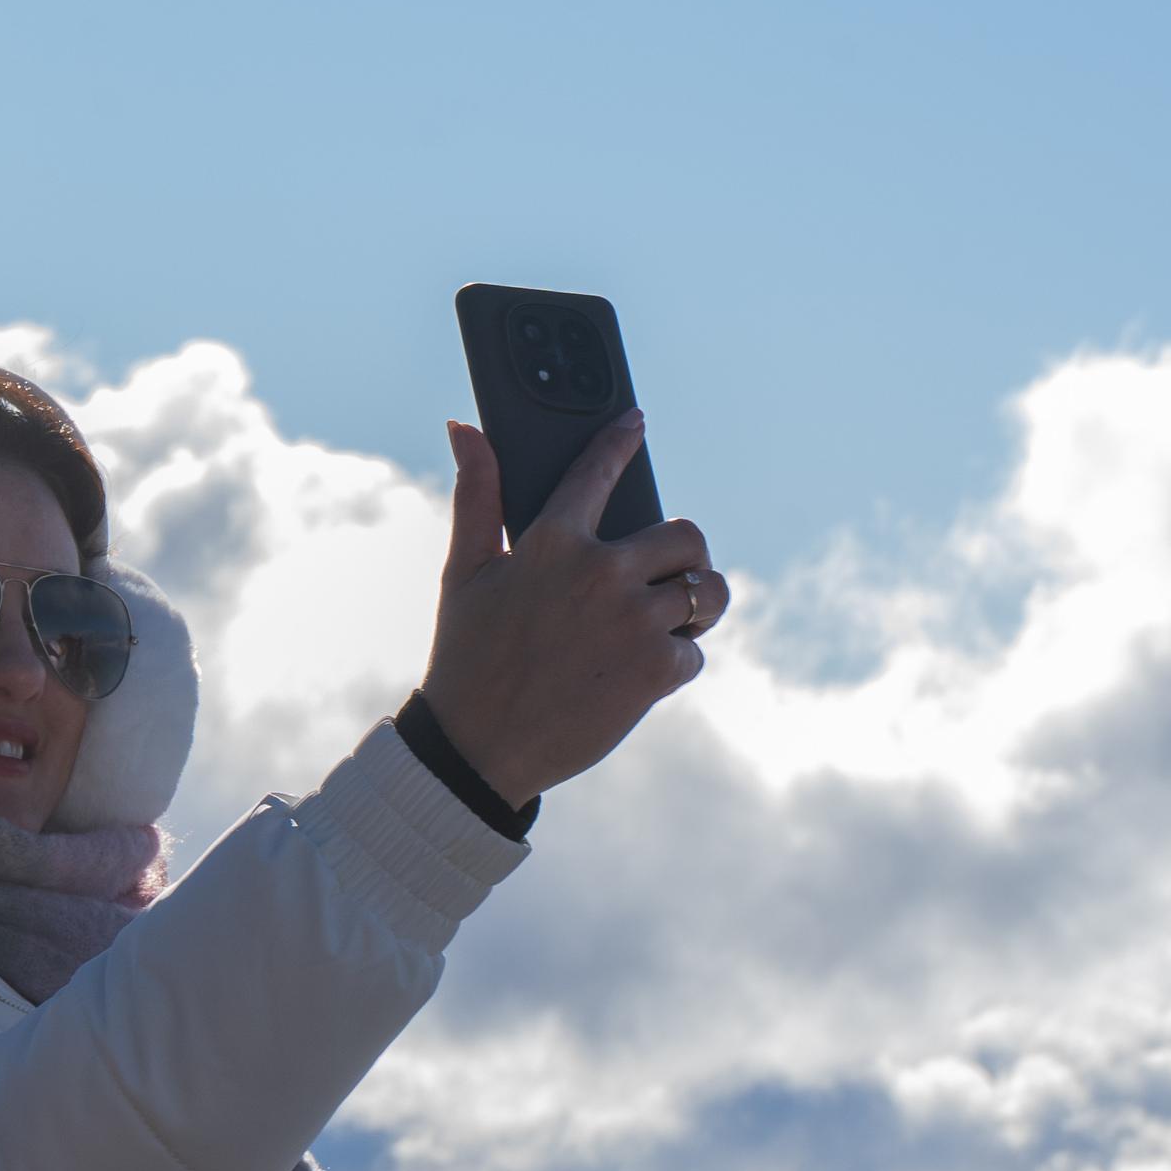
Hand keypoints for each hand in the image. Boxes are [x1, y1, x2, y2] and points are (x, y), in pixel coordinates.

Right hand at [418, 413, 725, 808]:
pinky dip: (675, 663)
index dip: (619, 441)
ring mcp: (634, 620)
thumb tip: (462, 426)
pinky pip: (696, 649)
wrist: (477, 748)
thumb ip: (475, 496)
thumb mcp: (463, 573)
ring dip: (697, 605)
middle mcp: (601, 572)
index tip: (635, 422)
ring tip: (672, 620)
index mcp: (552, 541)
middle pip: (685, 534)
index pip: (596, 472)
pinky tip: (637, 674)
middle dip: (682, 552)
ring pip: (707, 590)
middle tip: (663, 574)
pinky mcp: (658, 668)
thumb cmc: (466, 656)